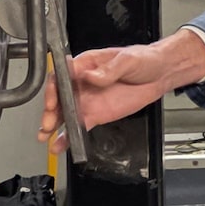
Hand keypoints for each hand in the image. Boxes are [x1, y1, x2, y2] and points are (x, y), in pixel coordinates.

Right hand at [38, 30, 204, 151]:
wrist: (159, 74)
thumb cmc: (143, 60)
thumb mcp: (128, 60)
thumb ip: (108, 70)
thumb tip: (90, 76)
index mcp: (86, 64)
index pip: (62, 75)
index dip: (54, 88)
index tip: (53, 99)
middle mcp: (82, 83)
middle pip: (59, 96)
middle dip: (51, 110)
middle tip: (48, 122)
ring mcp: (87, 100)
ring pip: (65, 114)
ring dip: (53, 125)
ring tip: (45, 136)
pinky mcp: (96, 115)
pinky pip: (78, 126)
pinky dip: (68, 136)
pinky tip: (59, 145)